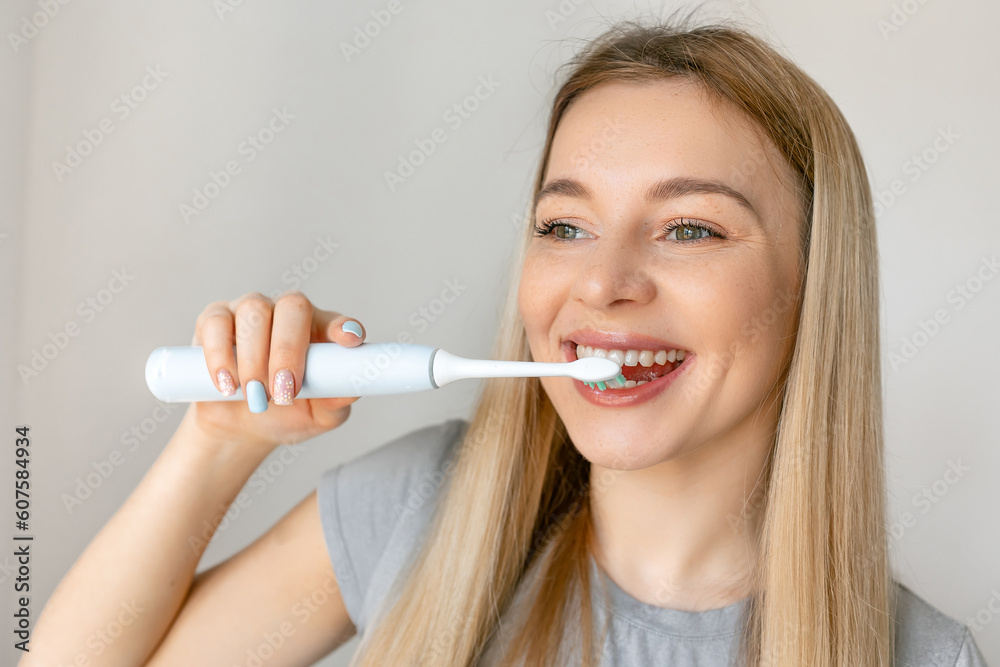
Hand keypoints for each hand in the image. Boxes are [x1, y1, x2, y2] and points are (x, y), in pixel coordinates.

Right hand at [184, 291, 365, 452]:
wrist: (239, 427)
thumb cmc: (286, 414)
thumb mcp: (318, 416)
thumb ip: (336, 400)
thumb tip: (353, 387)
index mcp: (320, 332)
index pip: (336, 321)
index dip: (343, 327)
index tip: (350, 341)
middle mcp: (288, 315)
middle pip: (293, 307)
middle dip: (288, 349)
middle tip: (284, 390)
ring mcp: (251, 312)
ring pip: (254, 311)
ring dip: (254, 357)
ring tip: (255, 396)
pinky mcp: (215, 319)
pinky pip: (216, 323)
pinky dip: (220, 355)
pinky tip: (228, 384)